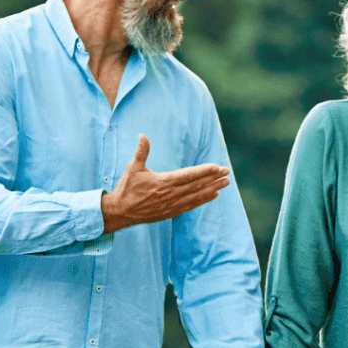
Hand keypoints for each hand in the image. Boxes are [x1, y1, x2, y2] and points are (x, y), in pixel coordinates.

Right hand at [101, 134, 229, 232]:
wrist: (120, 212)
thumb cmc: (127, 188)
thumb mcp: (133, 168)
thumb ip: (141, 152)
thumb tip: (142, 135)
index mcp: (163, 182)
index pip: (188, 176)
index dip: (203, 171)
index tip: (217, 167)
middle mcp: (170, 194)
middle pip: (197, 186)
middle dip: (213, 179)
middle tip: (227, 173)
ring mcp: (172, 205)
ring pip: (197, 196)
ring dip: (213, 189)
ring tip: (225, 183)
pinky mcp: (171, 212)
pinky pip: (191, 205)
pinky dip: (203, 200)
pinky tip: (213, 195)